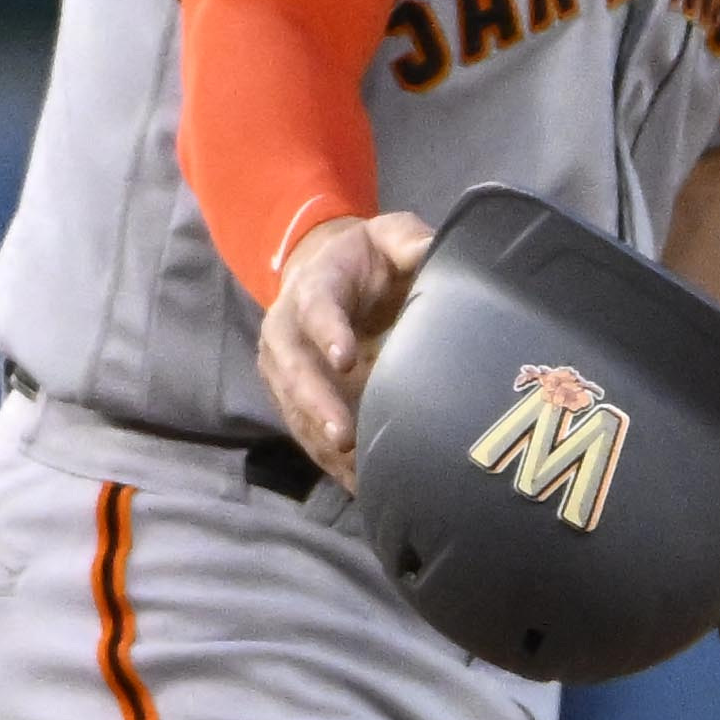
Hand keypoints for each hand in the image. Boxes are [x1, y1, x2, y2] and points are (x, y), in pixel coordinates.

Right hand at [256, 206, 435, 478]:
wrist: (329, 271)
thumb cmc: (369, 258)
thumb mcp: (389, 236)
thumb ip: (408, 241)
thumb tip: (434, 251)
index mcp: (315, 286)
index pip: (316, 309)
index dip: (328, 333)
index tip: (347, 359)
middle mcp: (287, 328)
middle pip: (293, 368)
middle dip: (316, 403)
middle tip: (343, 437)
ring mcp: (284, 367)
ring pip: (294, 407)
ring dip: (320, 441)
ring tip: (355, 473)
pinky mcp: (292, 398)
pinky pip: (305, 431)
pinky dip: (328, 460)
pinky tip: (357, 483)